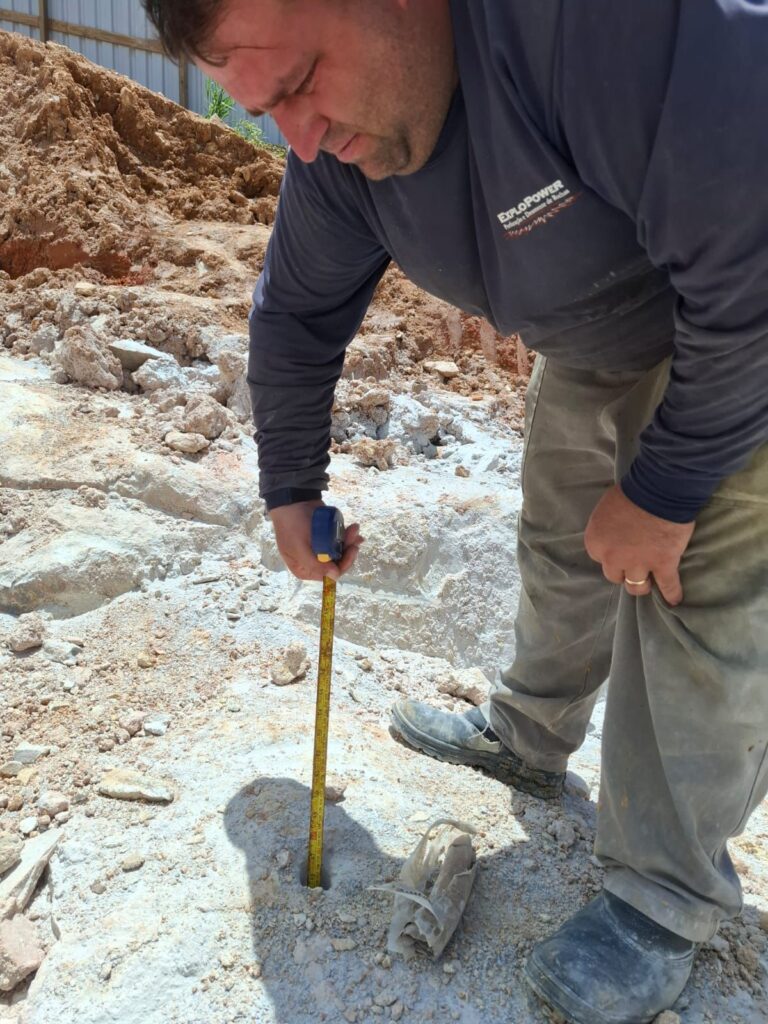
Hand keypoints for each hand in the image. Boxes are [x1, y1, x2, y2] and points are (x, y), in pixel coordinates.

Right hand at [269, 500, 364, 581]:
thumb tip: (334, 577)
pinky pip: (340, 542)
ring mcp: (321, 550)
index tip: (351, 551)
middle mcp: (314, 562)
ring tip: (354, 528)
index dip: (342, 565)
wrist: (293, 501)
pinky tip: (353, 530)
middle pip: (337, 564)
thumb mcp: (299, 547)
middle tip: (355, 538)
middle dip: (348, 551)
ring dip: (350, 541)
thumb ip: (315, 564)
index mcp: (304, 569)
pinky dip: (348, 536)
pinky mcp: (327, 539)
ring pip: (341, 552)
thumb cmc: (292, 525)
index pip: (328, 575)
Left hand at [584, 484, 694, 604]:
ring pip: (636, 586)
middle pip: (615, 575)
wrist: (658, 490)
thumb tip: (612, 533)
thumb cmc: (631, 493)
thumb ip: (607, 527)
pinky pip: (668, 585)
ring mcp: (638, 564)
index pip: (600, 558)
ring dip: (642, 584)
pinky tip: (674, 600)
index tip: (620, 549)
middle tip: (634, 564)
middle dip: (624, 570)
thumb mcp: (606, 509)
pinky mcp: (663, 565)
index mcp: (595, 542)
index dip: (612, 553)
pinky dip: (672, 593)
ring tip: (649, 582)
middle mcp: (613, 557)